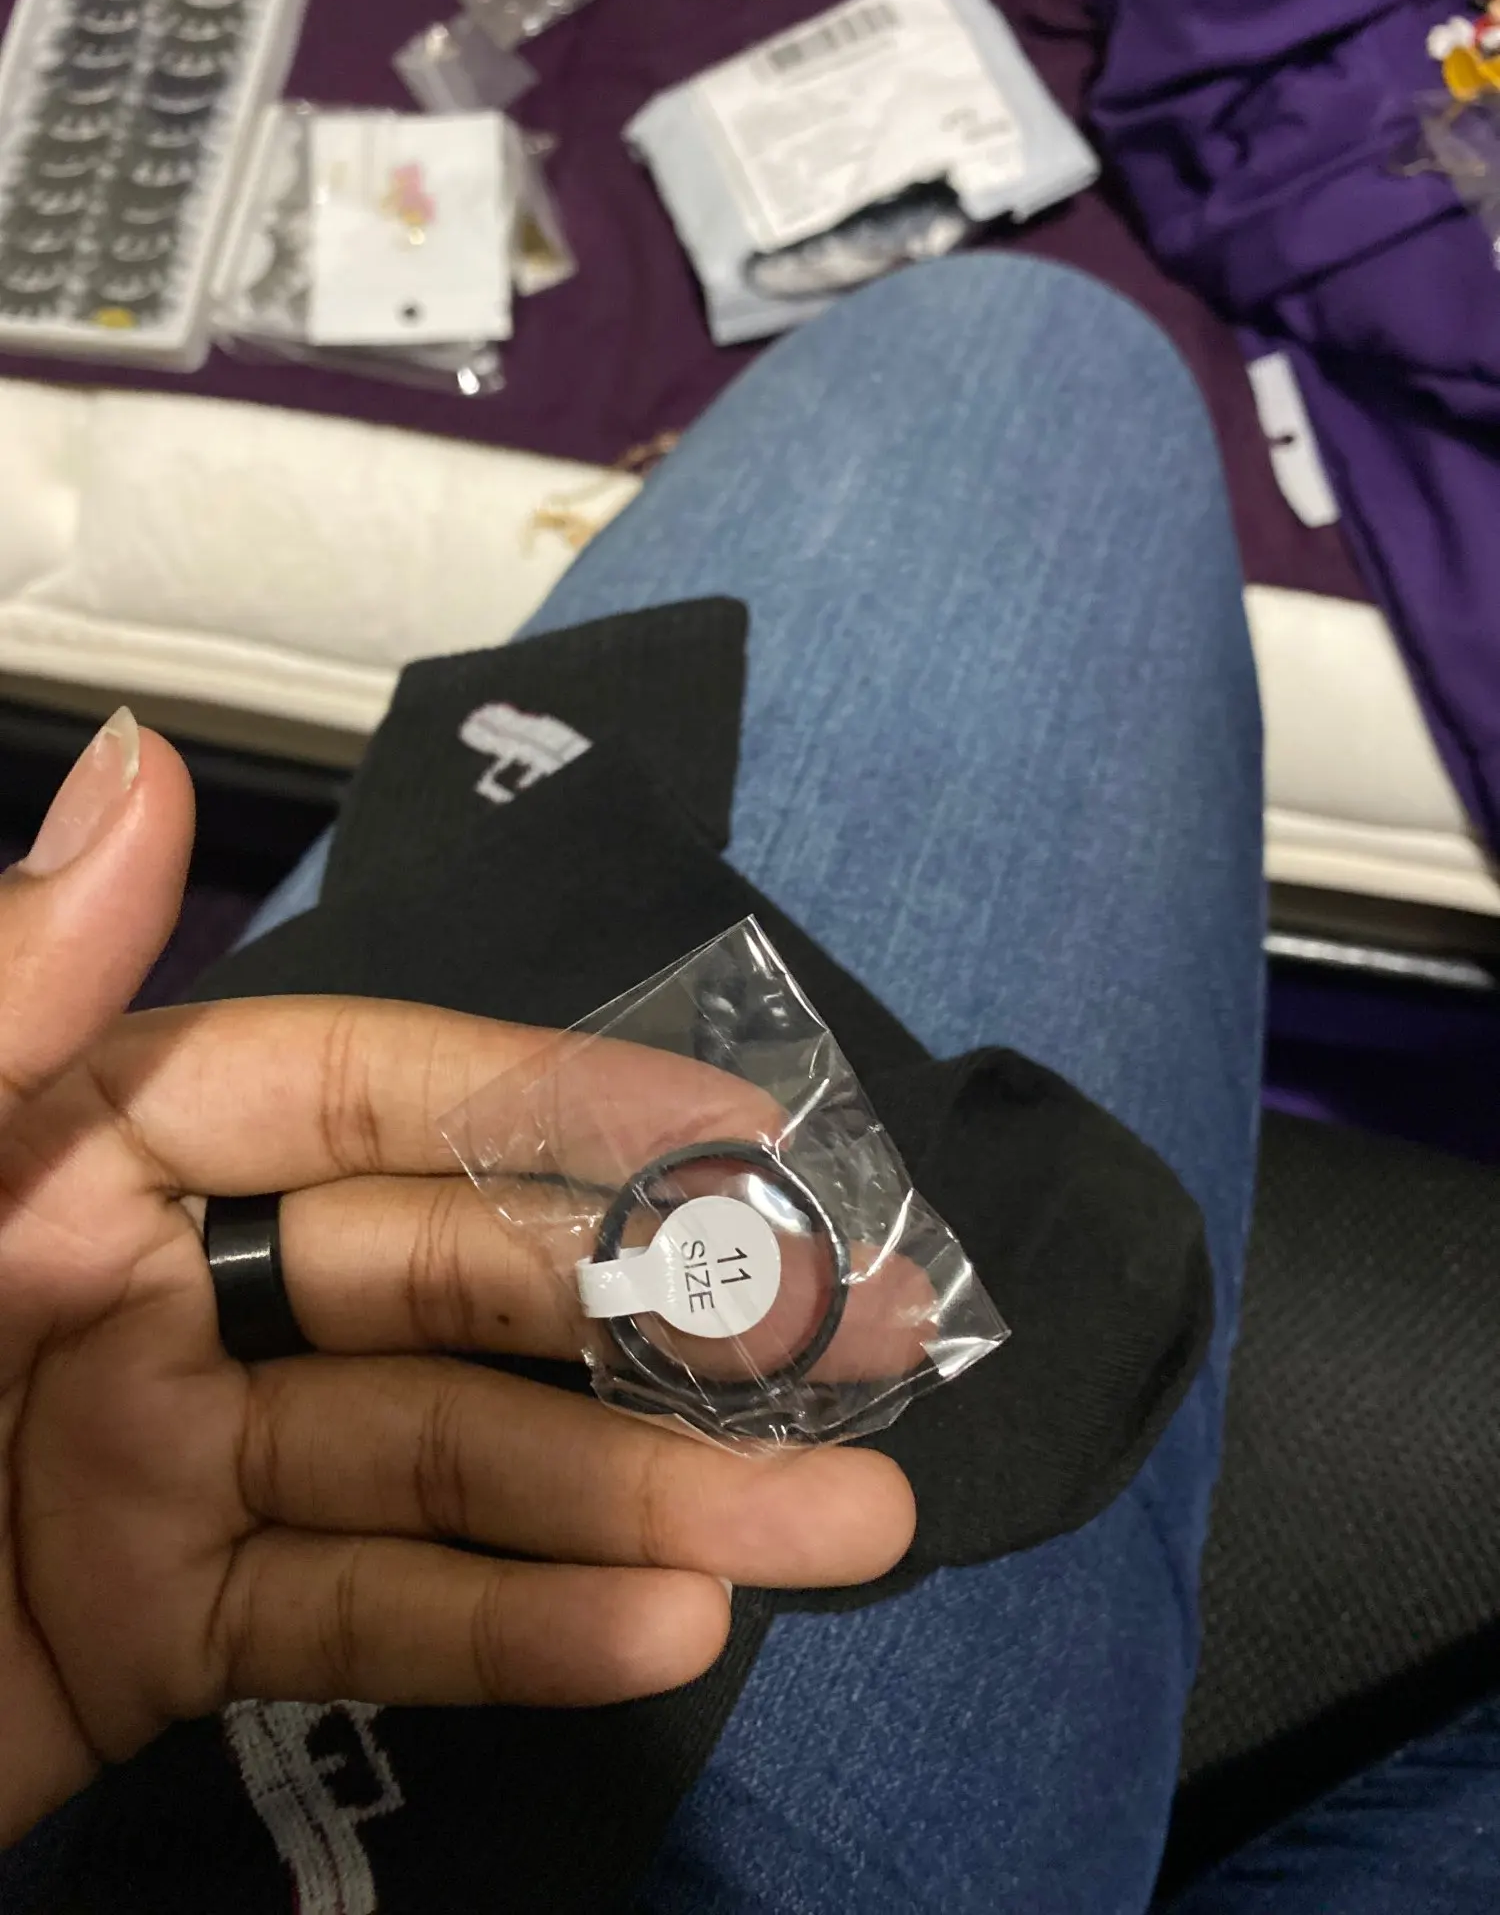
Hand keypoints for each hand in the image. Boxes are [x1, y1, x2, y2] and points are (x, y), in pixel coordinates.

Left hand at [0, 715, 914, 1846]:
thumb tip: (147, 778)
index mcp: (84, 1141)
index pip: (371, 1094)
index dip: (566, 1102)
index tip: (751, 1127)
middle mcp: (154, 1282)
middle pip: (458, 1285)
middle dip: (666, 1318)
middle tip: (867, 1344)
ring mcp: (172, 1463)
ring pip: (449, 1463)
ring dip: (646, 1496)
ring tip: (838, 1524)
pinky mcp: (164, 1630)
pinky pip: (363, 1615)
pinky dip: (509, 1627)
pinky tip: (661, 1625)